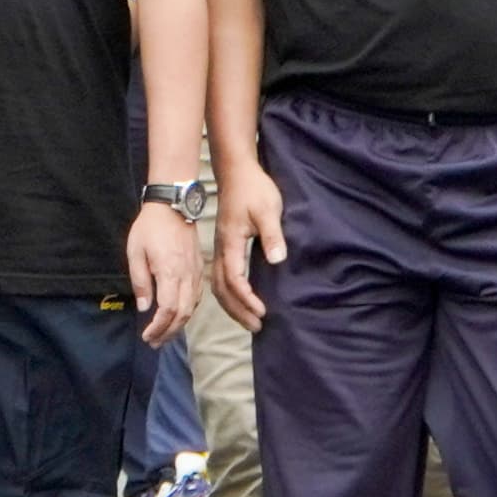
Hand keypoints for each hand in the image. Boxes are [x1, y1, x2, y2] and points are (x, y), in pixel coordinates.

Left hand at [127, 200, 199, 347]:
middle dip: (168, 332)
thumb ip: (140, 281)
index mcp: (170, 272)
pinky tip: (178, 316)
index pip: (168, 310)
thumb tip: (145, 307)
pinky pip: (197, 296)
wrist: (173, 205)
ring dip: (179, 325)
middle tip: (154, 343)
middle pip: (183, 314)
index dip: (158, 327)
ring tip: (164, 335)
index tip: (147, 336)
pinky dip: (188, 311)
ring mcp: (196, 272)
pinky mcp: (200, 268)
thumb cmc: (150, 227)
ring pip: (192, 307)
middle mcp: (187, 275)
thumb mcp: (135, 252)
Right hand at [212, 160, 285, 331]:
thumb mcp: (268, 209)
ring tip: (249, 319)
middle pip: (222, 288)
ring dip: (232, 305)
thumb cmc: (254, 189)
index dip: (247, 298)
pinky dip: (228, 294)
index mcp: (231, 242)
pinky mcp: (224, 245)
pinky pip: (220, 277)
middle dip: (238, 310)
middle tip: (257, 326)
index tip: (263, 311)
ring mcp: (220, 247)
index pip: (234, 279)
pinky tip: (240, 299)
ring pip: (218, 285)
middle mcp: (221, 248)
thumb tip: (277, 261)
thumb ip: (272, 236)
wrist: (236, 171)